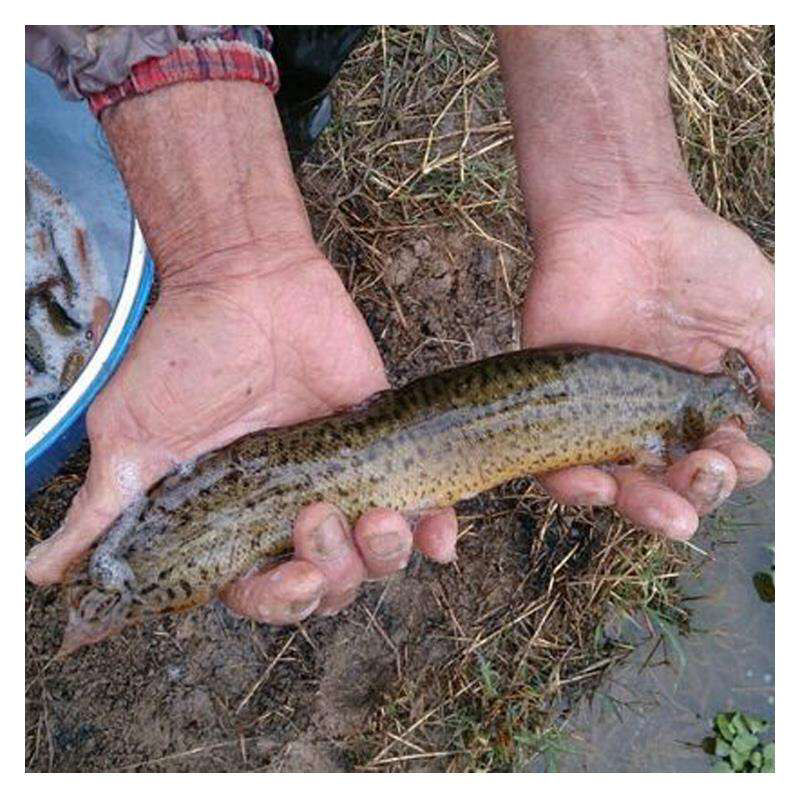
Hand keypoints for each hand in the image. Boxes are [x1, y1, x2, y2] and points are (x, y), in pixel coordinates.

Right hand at [25, 247, 457, 621]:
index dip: (284, 601)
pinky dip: (437, 531)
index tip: (296, 576)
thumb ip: (105, 510)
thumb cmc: (182, 356)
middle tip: (320, 515)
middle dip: (336, 571)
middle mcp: (292, 512)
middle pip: (332, 584)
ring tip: (379, 516)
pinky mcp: (383, 446)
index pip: (266, 594)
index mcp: (237, 524)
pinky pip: (425, 507)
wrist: (244, 281)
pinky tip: (441, 533)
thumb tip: (46, 575)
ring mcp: (344, 480)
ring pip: (380, 556)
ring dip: (385, 553)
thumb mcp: (131, 438)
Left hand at [523, 204, 772, 538]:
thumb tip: (785, 421)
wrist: (623, 219)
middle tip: (704, 474)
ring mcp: (598, 419)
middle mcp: (648, 423)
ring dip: (644, 507)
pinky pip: (553, 465)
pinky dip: (574, 485)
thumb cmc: (696, 261)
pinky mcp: (551, 409)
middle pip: (669, 486)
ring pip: (617, 487)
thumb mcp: (761, 314)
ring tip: (666, 513)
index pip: (715, 462)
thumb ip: (780, 369)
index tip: (741, 458)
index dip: (730, 472)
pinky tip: (598, 486)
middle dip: (693, 496)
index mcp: (696, 410)